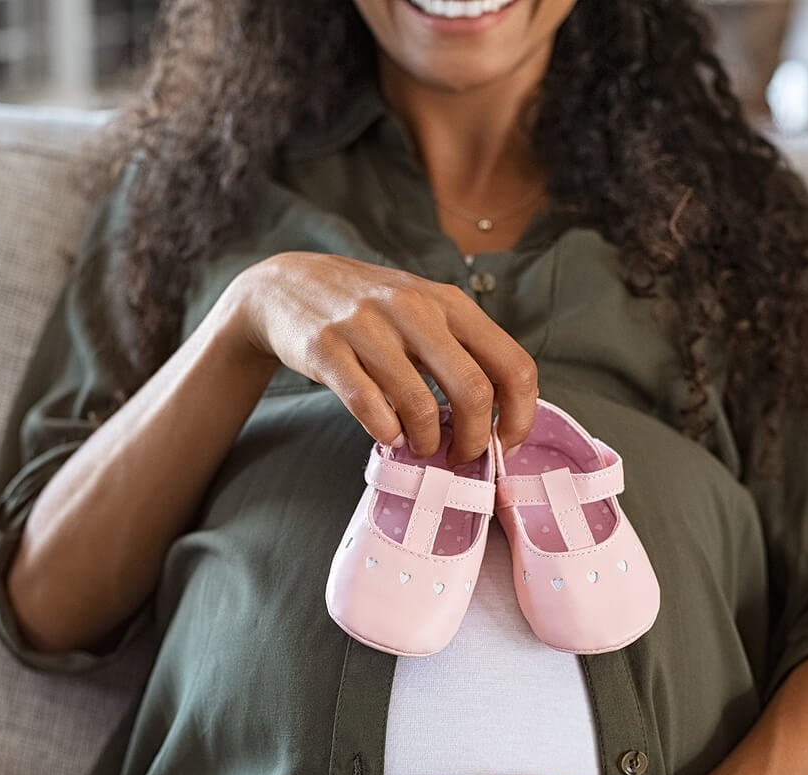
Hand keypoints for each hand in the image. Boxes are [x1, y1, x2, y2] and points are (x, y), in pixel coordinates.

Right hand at [226, 251, 537, 464]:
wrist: (288, 285)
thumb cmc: (369, 311)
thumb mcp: (424, 311)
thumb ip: (461, 352)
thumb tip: (497, 419)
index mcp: (450, 302)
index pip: (513, 365)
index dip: (519, 416)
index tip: (506, 443)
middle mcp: (415, 309)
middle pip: (474, 391)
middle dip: (474, 440)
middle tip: (461, 456)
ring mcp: (368, 326)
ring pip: (420, 406)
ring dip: (424, 442)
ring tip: (418, 446)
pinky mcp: (326, 348)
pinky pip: (368, 406)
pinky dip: (384, 432)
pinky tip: (386, 433)